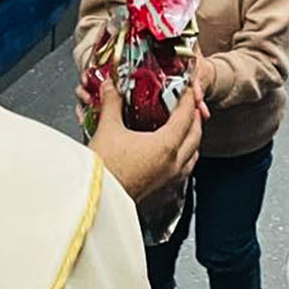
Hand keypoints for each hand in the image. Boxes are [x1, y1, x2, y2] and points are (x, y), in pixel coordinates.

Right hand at [88, 74, 205, 202]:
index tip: (189, 90)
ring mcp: (169, 180)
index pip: (186, 116)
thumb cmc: (102, 170)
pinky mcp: (161, 191)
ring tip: (185, 129)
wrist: (92, 201)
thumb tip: (111, 88)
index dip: (189, 100)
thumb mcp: (108, 128)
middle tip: (190, 106)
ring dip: (192, 140)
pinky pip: (183, 171)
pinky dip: (184, 158)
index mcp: (165, 146)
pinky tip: (173, 156)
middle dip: (195, 118)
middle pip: (195, 136)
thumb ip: (112, 103)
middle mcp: (172, 164)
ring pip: (192, 156)